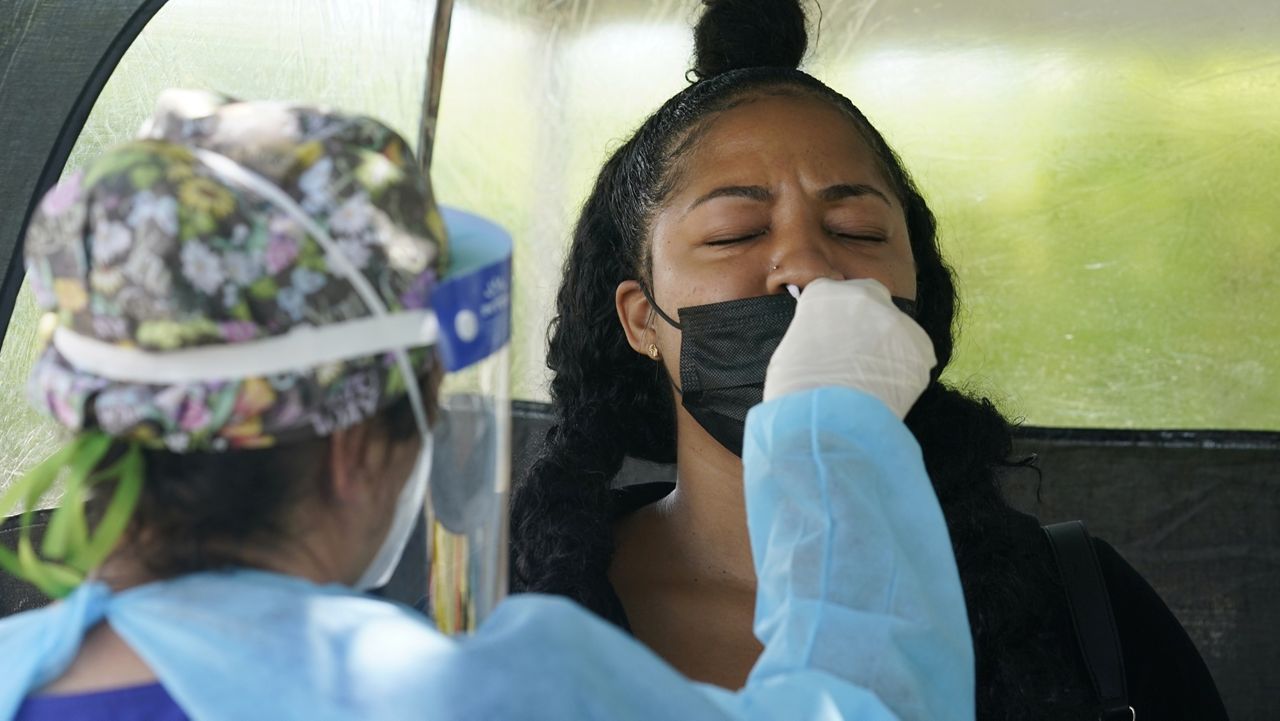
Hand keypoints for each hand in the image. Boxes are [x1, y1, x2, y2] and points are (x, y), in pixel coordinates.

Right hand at [763, 278, 935, 418]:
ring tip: (872, 381)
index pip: (832, 293)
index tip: (831, 335)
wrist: (827, 420)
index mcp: (825, 293)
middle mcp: (865, 296)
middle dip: (866, 319)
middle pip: (871, 298)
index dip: (832, 316)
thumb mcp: (789, 351)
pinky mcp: (921, 348)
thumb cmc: (794, 391)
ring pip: (895, 330)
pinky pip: (914, 357)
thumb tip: (821, 343)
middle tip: (856, 352)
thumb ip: (810, 335)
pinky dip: (904, 372)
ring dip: (887, 348)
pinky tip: (888, 392)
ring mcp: (897, 321)